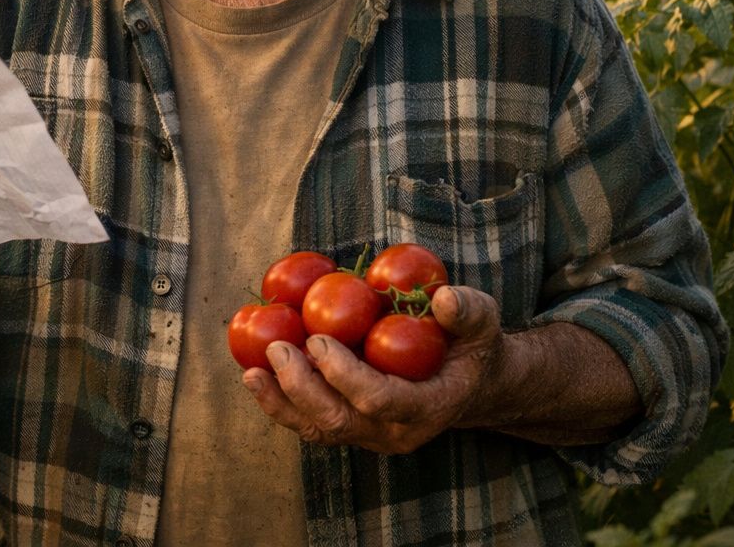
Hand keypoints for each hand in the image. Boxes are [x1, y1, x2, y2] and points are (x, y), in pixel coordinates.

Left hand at [241, 285, 504, 453]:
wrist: (472, 385)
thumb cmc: (473, 347)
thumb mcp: (483, 325)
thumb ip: (469, 311)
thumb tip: (446, 298)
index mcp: (427, 408)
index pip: (379, 401)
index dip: (344, 375)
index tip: (318, 340)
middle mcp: (395, 432)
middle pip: (338, 421)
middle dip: (301, 387)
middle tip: (275, 348)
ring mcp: (370, 434)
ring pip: (318, 429)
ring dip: (280, 402)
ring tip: (250, 372)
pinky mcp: (351, 426)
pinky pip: (310, 422)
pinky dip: (280, 402)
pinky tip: (255, 375)